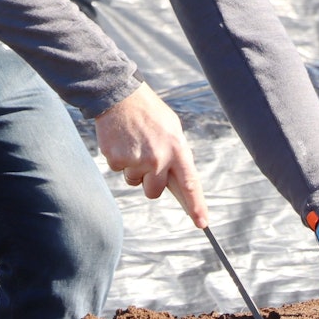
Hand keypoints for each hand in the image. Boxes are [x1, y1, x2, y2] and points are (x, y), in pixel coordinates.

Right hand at [94, 82, 208, 228]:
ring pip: (134, 181)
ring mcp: (136, 160)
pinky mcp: (116, 159)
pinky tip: (122, 141)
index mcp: (177, 149)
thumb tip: (174, 182)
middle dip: (149, 183)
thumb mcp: (172, 129)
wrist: (120, 96)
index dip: (196, 206)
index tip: (202, 223)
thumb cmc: (149, 113)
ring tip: (134, 143)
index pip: (190, 184)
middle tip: (147, 161)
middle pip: (153, 192)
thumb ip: (175, 155)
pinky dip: (119, 159)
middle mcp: (158, 159)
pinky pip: (119, 170)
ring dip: (133, 168)